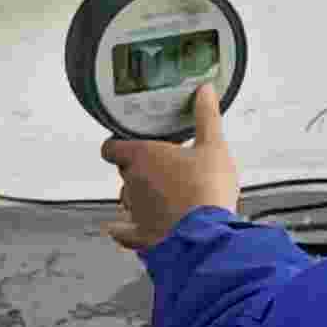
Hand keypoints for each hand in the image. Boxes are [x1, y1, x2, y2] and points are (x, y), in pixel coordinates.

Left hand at [100, 84, 239, 249]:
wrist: (208, 234)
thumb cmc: (207, 189)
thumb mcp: (213, 146)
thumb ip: (207, 117)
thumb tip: (205, 91)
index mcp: (143, 157)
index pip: (112, 147)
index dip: (118, 145)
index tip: (128, 144)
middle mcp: (132, 183)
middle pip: (124, 172)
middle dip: (138, 170)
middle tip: (160, 168)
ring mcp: (135, 211)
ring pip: (127, 199)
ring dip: (138, 196)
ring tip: (159, 196)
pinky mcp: (141, 235)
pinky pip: (123, 232)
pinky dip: (122, 230)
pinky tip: (120, 229)